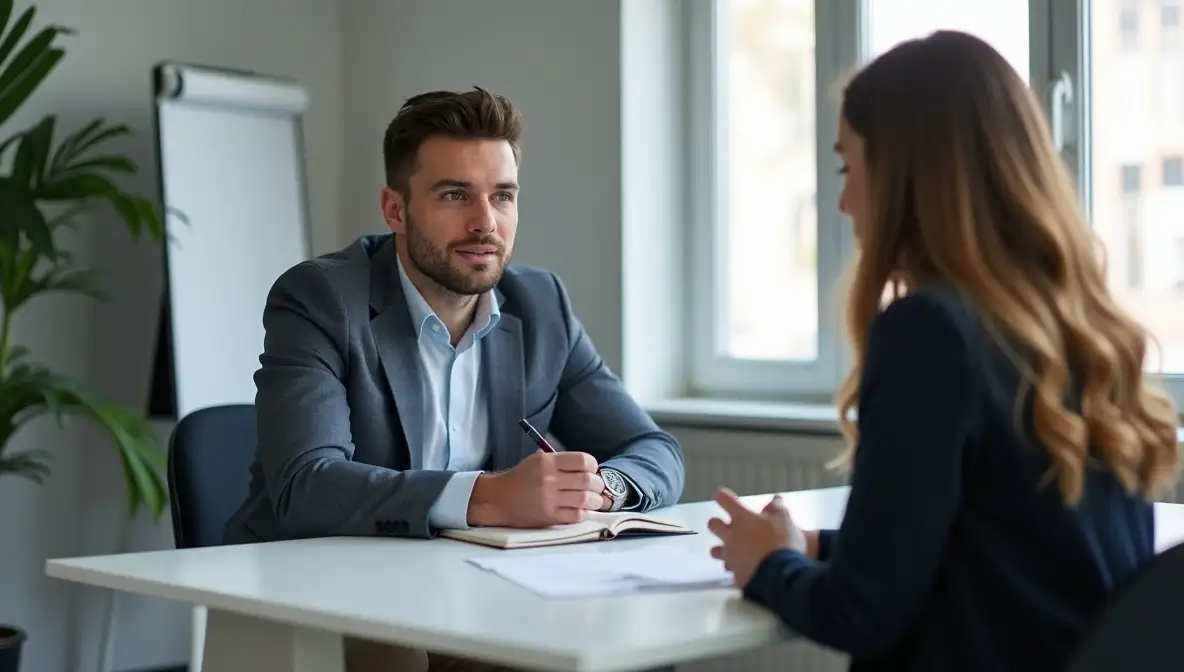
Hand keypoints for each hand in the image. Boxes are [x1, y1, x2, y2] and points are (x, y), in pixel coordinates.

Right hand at [467, 451, 606, 526]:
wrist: (498, 500)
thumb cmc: (521, 479)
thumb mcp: (538, 461)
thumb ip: (562, 463)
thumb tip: (590, 471)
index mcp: (548, 462)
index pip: (583, 461)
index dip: (593, 466)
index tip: (592, 471)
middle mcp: (549, 479)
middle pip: (588, 481)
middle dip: (598, 485)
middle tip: (597, 488)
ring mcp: (549, 499)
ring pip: (585, 500)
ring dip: (596, 501)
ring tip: (594, 501)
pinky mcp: (548, 517)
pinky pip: (576, 515)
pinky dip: (584, 513)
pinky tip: (582, 510)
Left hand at [707, 488, 806, 587]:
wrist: (780, 575)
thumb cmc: (782, 541)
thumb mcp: (785, 519)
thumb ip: (777, 508)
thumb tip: (775, 500)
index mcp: (742, 518)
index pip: (725, 500)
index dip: (723, 496)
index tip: (722, 495)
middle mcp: (731, 535)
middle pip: (713, 524)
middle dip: (717, 523)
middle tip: (726, 525)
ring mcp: (730, 556)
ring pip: (715, 551)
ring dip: (722, 549)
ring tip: (732, 551)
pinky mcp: (735, 574)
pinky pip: (730, 568)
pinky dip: (735, 567)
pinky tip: (743, 569)